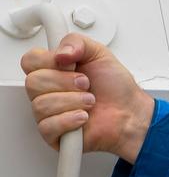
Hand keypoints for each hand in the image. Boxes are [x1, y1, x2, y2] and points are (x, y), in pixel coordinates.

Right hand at [21, 34, 154, 161]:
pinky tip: (84, 118)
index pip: (29, 61)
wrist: (131, 113)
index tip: (71, 64)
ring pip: (40, 104)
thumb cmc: (116, 88)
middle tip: (86, 85)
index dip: (49, 61)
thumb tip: (60, 52)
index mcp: (53, 70)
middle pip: (33, 82)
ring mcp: (48, 113)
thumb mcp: (100, 54)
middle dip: (66, 82)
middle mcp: (47, 91)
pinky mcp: (53, 134)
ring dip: (73, 101)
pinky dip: (70, 120)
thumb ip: (77, 42)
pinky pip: (47, 126)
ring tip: (90, 102)